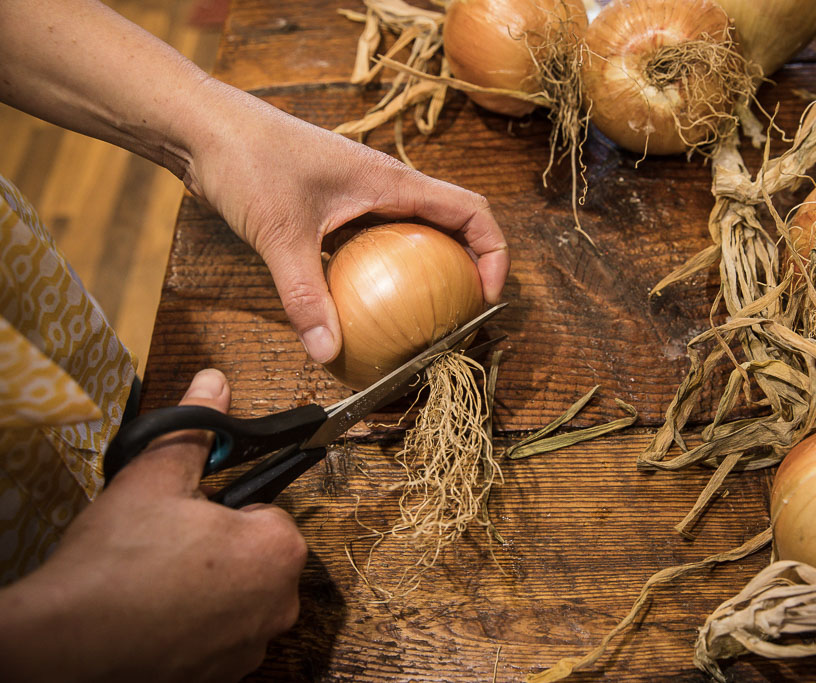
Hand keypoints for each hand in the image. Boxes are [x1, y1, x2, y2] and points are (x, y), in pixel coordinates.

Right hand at [0, 369, 306, 682]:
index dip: (224, 508)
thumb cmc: (115, 564)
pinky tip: (154, 618)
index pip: (267, 512)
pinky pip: (219, 638)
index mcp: (278, 548)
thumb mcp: (154, 478)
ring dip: (208, 589)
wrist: (65, 649)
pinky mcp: (222, 678)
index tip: (191, 514)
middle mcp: (279, 604)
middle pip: (256, 557)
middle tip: (168, 546)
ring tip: (155, 582)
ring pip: (237, 599)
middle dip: (220, 548)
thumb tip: (215, 385)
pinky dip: (194, 627)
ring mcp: (252, 648)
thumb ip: (196, 430)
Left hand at [183, 86, 510, 363]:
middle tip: (462, 315)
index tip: (490, 294)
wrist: (203, 126)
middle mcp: (384, 187)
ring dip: (429, 271)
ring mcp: (360, 196)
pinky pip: (376, 242)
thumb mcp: (281, 233)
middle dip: (468, 268)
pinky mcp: (335, 207)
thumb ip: (305, 296)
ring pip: (414, 234)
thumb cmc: (247, 159)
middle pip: (451, 225)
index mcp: (391, 182)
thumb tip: (327, 352)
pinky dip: (385, 273)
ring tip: (424, 317)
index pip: (470, 211)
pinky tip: (366, 307)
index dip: (494, 252)